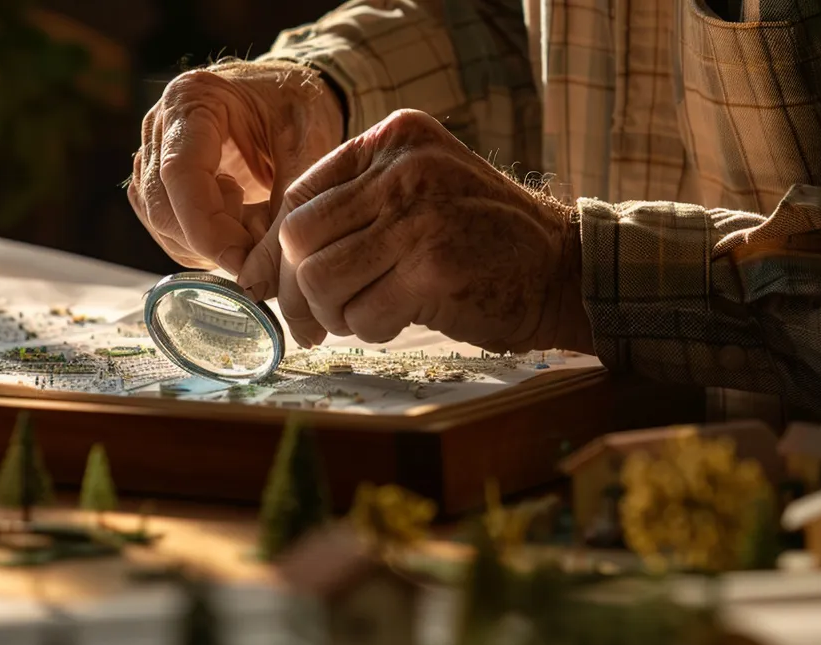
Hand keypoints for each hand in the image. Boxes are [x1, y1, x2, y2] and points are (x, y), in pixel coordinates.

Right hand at [126, 61, 343, 278]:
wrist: (290, 94)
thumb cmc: (299, 104)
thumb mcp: (307, 142)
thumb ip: (290, 202)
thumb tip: (265, 273)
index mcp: (191, 100)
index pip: (179, 175)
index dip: (208, 228)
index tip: (246, 261)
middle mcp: (159, 127)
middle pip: (164, 209)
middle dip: (213, 242)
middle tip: (262, 246)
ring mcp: (154, 157)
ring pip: (163, 227)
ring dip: (210, 246)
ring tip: (257, 223)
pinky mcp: (160, 184)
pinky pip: (169, 231)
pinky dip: (206, 244)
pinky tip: (241, 223)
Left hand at [270, 109, 592, 353]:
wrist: (563, 269)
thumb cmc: (478, 240)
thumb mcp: (417, 195)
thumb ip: (348, 213)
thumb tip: (258, 270)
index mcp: (394, 140)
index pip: (300, 194)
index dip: (277, 249)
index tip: (270, 286)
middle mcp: (404, 168)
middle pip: (300, 237)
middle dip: (295, 291)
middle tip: (312, 323)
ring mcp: (419, 217)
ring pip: (320, 279)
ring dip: (334, 314)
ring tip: (364, 315)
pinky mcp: (432, 269)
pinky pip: (361, 314)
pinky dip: (371, 329)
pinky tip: (398, 320)